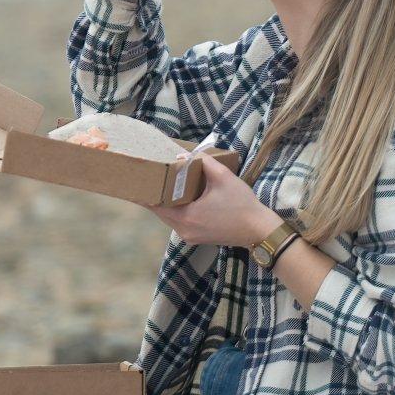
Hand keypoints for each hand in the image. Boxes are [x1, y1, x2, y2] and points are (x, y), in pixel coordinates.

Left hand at [144, 152, 283, 246]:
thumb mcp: (224, 178)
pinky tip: (180, 198)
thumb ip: (203, 163)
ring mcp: (190, 236)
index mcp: (186, 217)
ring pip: (170, 217)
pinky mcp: (198, 238)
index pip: (156, 205)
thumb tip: (186, 156)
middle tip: (148, 180)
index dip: (145, 193)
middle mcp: (184, 230)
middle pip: (161, 211)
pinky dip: (177, 210)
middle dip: (156, 195)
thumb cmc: (242, 204)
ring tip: (162, 186)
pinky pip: (180, 222)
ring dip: (167, 203)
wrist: (260, 230)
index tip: (135, 184)